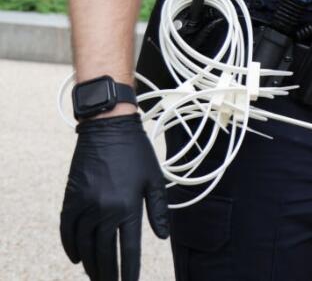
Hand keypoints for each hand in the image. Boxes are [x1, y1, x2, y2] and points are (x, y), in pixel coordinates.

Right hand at [61, 114, 168, 280]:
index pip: (128, 251)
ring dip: (91, 265)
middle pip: (104, 253)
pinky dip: (71, 247)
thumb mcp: (154, 180)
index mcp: (128, 207)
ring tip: (98, 276)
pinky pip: (67, 231)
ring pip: (84, 246)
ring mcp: (84, 205)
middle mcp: (104, 210)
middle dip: (109, 274)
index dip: (130, 271)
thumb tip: (161, 237)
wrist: (108, 128)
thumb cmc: (137, 153)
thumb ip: (158, 211)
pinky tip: (78, 258)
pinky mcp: (71, 198)